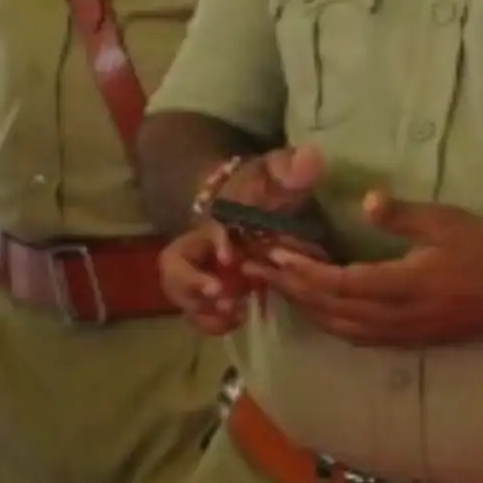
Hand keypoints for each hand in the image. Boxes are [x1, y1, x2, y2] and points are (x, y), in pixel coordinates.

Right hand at [166, 144, 314, 336]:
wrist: (253, 204)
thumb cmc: (265, 191)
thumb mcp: (277, 174)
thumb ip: (290, 166)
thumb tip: (309, 160)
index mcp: (214, 222)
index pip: (200, 232)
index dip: (211, 244)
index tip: (230, 257)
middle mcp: (200, 250)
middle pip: (173, 269)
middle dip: (191, 285)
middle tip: (220, 296)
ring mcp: (202, 273)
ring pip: (182, 295)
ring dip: (202, 309)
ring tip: (233, 315)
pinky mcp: (214, 292)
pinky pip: (200, 312)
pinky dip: (213, 322)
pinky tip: (237, 322)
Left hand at [252, 186, 482, 347]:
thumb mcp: (447, 224)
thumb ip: (403, 215)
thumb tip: (368, 200)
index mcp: (400, 286)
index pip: (336, 283)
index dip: (300, 271)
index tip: (271, 255)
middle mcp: (391, 317)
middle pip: (326, 308)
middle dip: (289, 289)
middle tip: (256, 270)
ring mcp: (397, 334)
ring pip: (336, 326)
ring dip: (304, 307)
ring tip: (278, 286)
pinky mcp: (404, 342)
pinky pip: (354, 336)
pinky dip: (327, 321)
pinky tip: (315, 307)